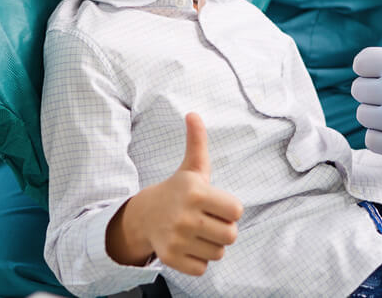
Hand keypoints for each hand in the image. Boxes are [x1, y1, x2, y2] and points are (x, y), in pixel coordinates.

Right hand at [107, 113, 242, 275]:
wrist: (144, 215)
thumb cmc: (177, 190)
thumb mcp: (191, 167)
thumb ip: (197, 142)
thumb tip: (193, 114)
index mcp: (196, 192)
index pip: (237, 211)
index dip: (229, 209)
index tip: (215, 204)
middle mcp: (186, 217)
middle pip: (231, 235)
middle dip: (222, 229)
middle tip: (208, 220)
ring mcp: (177, 239)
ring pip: (218, 253)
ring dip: (212, 245)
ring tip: (197, 232)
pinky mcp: (171, 258)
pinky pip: (203, 268)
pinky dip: (198, 260)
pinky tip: (188, 245)